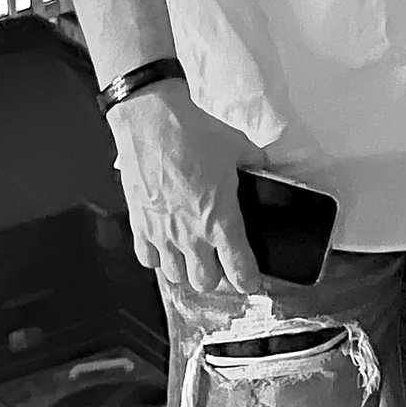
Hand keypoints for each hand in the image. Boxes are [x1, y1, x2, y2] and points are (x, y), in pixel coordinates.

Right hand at [106, 83, 266, 298]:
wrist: (153, 123)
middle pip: (205, 283)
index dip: (249, 281)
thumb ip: (256, 165)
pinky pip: (146, 260)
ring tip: (190, 253)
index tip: (251, 280)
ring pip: (175, 277)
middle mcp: (192, 235)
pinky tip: (164, 243)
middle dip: (215, 275)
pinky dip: (156, 257)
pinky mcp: (139, 226)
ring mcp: (162, 234)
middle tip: (218, 260)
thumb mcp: (239, 148)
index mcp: (222, 220)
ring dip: (185, 268)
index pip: (239, 270)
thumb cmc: (194, 135)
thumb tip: (266, 168)